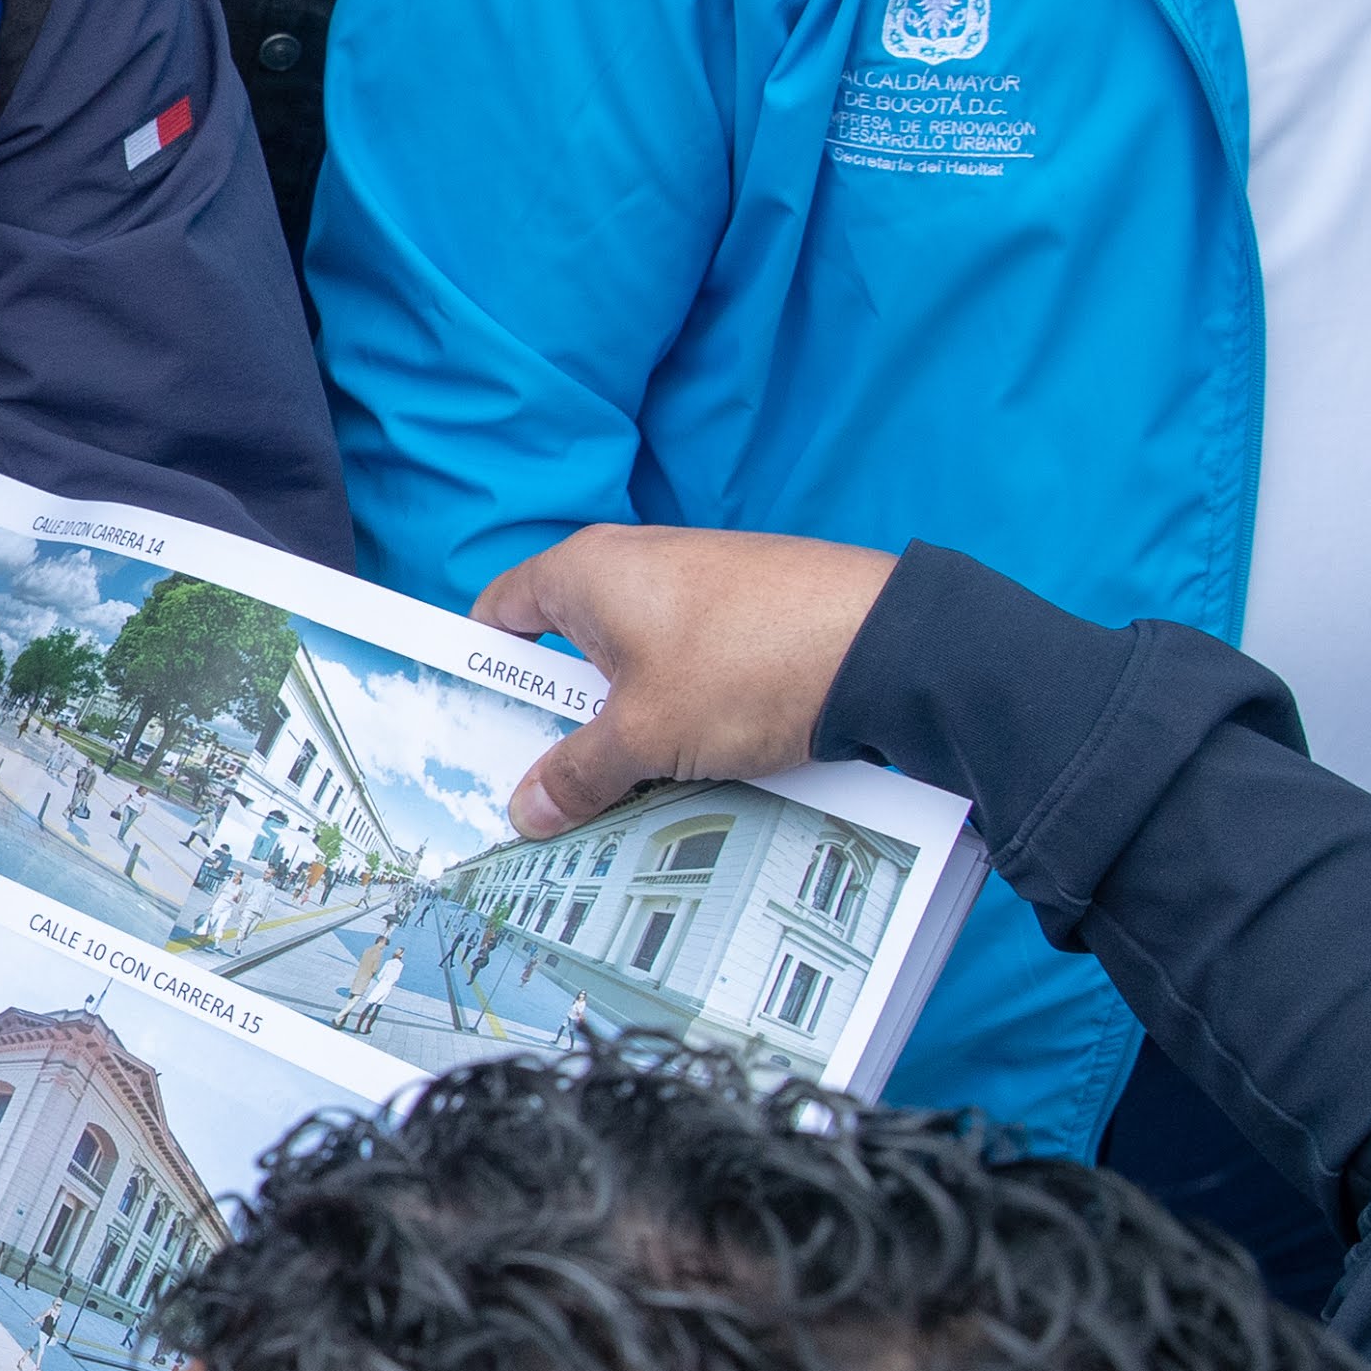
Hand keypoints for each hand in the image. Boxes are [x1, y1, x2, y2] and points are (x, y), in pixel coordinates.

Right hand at [469, 528, 902, 838]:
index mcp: (586, 571)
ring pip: (633, 662)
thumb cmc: (748, 666)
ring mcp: (698, 581)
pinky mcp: (750, 607)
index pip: (498, 613)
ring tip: (633, 780)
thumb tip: (527, 809)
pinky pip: (688, 663)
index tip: (478, 731)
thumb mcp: (644, 735)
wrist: (892, 647)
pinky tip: (700, 758)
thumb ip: (576, 774)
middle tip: (553, 779)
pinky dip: (682, 709)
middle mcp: (636, 562)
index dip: (481, 672)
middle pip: (567, 645)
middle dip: (560, 716)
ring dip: (627, 720)